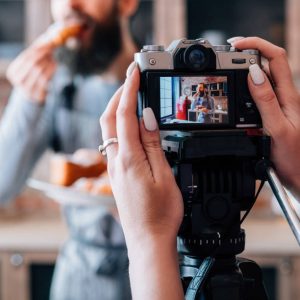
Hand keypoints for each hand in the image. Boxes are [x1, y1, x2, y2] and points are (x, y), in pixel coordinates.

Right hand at [6, 41, 55, 103]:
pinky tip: (55, 65)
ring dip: (49, 63)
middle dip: (44, 55)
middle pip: (33, 64)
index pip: (25, 57)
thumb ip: (35, 55)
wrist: (30, 95)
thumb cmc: (30, 76)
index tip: (48, 43)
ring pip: (40, 73)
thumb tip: (47, 39)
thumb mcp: (29, 65)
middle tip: (52, 49)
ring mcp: (26, 90)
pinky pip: (46, 81)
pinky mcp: (36, 96)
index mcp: (12, 72)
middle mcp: (17, 81)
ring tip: (53, 58)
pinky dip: (51, 71)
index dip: (38, 49)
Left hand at [100, 63, 183, 299]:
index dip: (129, 90)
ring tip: (131, 97)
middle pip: (109, 119)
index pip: (125, 115)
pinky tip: (129, 125)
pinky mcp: (116, 175)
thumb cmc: (160, 213)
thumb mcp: (163, 175)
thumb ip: (153, 144)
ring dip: (117, 109)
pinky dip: (118, 126)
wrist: (148, 239)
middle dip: (118, 95)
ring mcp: (114, 169)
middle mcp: (116, 162)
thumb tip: (146, 117)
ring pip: (108, 130)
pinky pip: (112, 143)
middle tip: (131, 80)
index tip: (134, 72)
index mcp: (129, 159)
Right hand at [232, 37, 299, 195]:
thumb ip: (266, 100)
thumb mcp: (276, 128)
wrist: (299, 174)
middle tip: (228, 52)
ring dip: (247, 66)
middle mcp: (285, 95)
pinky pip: (260, 93)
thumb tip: (254, 72)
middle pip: (270, 62)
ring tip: (229, 66)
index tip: (236, 45)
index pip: (276, 58)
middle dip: (249, 51)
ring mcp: (279, 104)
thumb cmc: (293, 156)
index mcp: (288, 95)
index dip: (257, 45)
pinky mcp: (273, 112)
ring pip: (264, 77)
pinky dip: (246, 85)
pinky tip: (238, 89)